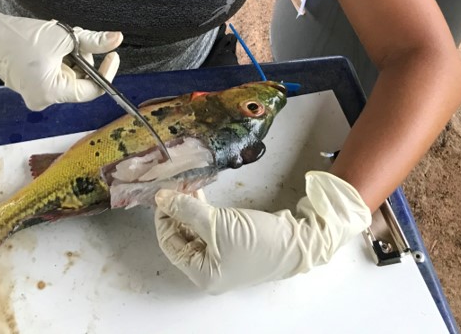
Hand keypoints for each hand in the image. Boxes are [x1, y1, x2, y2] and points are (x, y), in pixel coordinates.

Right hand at [0, 0, 121, 109]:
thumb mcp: (64, 38)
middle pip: (79, 83)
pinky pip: (55, 75)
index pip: (91, 90)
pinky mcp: (30, 87)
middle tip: (78, 40)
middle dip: (84, 61)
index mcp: (52, 93)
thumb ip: (93, 42)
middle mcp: (43, 100)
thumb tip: (117, 39)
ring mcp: (35, 95)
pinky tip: (52, 47)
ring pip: (68, 77)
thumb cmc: (23, 37)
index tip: (112, 54)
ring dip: (72, 59)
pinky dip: (60, 61)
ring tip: (61, 40)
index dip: (105, 72)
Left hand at [153, 171, 370, 294]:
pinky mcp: (233, 243)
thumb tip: (161, 197)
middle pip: (182, 236)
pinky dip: (203, 210)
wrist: (299, 241)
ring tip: (186, 185)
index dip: (165, 217)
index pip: (170, 244)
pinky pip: (209, 226)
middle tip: (175, 185)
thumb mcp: (217, 223)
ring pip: (195, 229)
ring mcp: (222, 256)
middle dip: (177, 210)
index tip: (163, 194)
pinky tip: (199, 193)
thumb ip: (186, 210)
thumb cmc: (258, 240)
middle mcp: (209, 269)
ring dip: (189, 208)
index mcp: (202, 274)